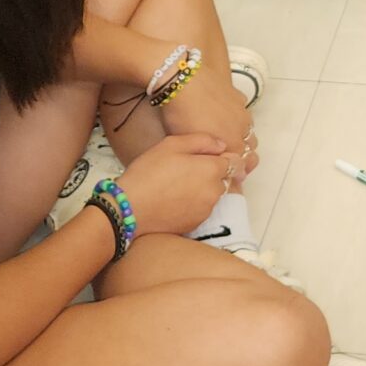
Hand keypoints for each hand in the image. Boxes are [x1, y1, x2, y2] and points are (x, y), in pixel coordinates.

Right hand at [114, 131, 233, 237]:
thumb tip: (222, 146)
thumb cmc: (149, 172)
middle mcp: (215, 191)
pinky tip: (176, 200)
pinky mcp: (196, 224)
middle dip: (214, 173)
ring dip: (205, 189)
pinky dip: (195, 204)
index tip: (210, 157)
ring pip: (214, 195)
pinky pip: (203, 209)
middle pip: (225, 179)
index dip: (224, 157)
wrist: (130, 208)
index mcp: (212, 169)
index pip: (235, 162)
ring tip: (180, 186)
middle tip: (188, 170)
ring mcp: (206, 210)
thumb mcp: (171, 145)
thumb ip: (202, 141)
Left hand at [154, 68, 257, 186]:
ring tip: (224, 135)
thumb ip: (205, 157)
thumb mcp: (189, 143)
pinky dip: (235, 117)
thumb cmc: (181, 116)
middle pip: (250, 149)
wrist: (184, 81)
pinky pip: (242, 112)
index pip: (243, 166)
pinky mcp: (238, 97)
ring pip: (248, 130)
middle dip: (242, 155)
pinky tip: (222, 114)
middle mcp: (242, 131)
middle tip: (226, 156)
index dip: (236, 172)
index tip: (227, 173)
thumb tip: (210, 165)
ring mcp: (242, 113)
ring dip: (240, 136)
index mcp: (232, 146)